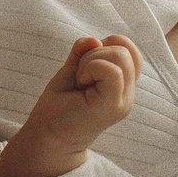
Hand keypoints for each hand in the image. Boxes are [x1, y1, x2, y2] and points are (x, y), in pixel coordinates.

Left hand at [0, 34, 139, 176]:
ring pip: (120, 55)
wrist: (48, 136)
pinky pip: (112, 70)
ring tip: (80, 81)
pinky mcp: (112, 106)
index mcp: (123, 84)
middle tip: (80, 76)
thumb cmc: (60, 104)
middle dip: (95, 53)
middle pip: (125, 48)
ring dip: (91, 60)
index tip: (86, 65)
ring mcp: (123, 101)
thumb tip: (94, 40)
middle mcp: (128, 94)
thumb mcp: (73, 69)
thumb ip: (83, 52)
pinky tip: (81, 85)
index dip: (105, 46)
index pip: (129, 48)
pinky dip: (90, 68)